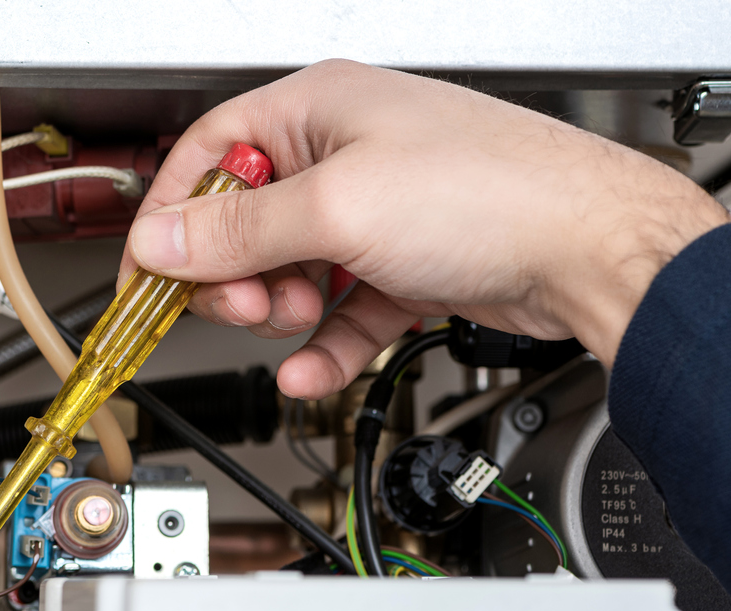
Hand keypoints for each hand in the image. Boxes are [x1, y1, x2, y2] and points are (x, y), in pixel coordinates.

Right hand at [120, 60, 728, 399]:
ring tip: (300, 321)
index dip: (173, 217)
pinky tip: (312, 369)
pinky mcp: (399, 267)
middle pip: (244, 226)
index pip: (210, 157)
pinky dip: (323, 346)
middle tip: (245, 304)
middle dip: (237, 277)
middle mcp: (341, 158)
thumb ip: (238, 231)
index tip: (149, 272)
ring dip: (283, 314)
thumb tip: (161, 242)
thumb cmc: (491, 192)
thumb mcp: (337, 207)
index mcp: (316, 111)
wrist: (590, 251)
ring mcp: (372, 215)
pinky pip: (337, 314)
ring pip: (289, 276)